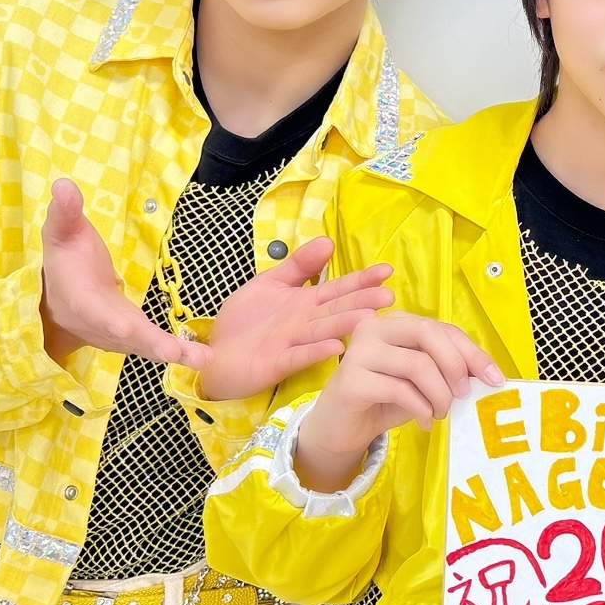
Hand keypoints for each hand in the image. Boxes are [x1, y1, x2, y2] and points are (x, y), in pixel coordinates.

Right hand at [40, 178, 208, 366]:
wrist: (57, 302)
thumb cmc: (65, 261)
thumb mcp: (61, 233)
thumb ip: (65, 212)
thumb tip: (63, 185)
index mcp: (81, 298)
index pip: (94, 310)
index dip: (109, 320)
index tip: (125, 328)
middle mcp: (100, 323)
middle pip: (126, 336)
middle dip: (150, 343)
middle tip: (175, 353)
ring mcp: (118, 336)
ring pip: (145, 346)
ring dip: (174, 354)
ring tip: (203, 359)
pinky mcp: (134, 339)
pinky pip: (156, 347)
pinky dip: (179, 354)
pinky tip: (205, 358)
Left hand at [195, 238, 395, 401]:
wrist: (216, 352)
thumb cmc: (245, 320)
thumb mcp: (270, 282)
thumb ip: (299, 265)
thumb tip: (328, 241)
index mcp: (306, 303)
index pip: (338, 288)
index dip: (361, 280)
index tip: (386, 271)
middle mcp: (306, 323)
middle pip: (337, 310)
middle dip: (362, 302)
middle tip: (388, 297)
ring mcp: (294, 343)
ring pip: (323, 331)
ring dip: (345, 325)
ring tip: (368, 319)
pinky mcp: (278, 363)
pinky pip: (298, 355)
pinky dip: (316, 351)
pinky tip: (335, 347)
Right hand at [293, 312, 503, 490]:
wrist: (342, 427)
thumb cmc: (386, 399)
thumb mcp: (423, 381)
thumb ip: (447, 369)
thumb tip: (487, 374)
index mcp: (397, 322)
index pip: (443, 328)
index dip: (472, 352)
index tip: (495, 378)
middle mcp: (374, 328)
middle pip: (428, 333)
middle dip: (455, 366)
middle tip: (464, 395)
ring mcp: (358, 351)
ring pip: (417, 364)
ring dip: (439, 394)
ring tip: (440, 412)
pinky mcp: (350, 380)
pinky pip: (399, 390)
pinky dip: (421, 408)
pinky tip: (425, 421)